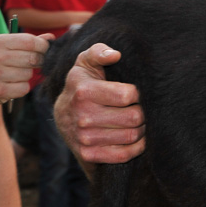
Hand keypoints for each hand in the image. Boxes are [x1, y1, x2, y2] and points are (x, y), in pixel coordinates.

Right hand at [0, 32, 50, 108]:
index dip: (42, 46)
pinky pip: (23, 88)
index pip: (29, 41)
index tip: (45, 50)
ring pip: (28, 75)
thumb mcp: (2, 48)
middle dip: (38, 62)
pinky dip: (22, 88)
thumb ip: (26, 42)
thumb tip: (50, 38)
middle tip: (33, 64)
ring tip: (15, 75)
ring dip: (27, 76)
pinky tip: (11, 85)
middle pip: (32, 58)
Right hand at [52, 43, 144, 164]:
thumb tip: (115, 54)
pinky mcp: (88, 154)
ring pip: (132, 136)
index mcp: (84, 91)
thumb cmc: (82, 84)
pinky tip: (136, 138)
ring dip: (142, 130)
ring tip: (138, 122)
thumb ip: (99, 52)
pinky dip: (136, 148)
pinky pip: (123, 155)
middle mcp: (83, 116)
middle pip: (133, 117)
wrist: (62, 115)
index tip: (134, 93)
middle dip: (143, 112)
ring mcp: (85, 138)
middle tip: (141, 109)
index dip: (137, 94)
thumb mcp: (86, 62)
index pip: (127, 95)